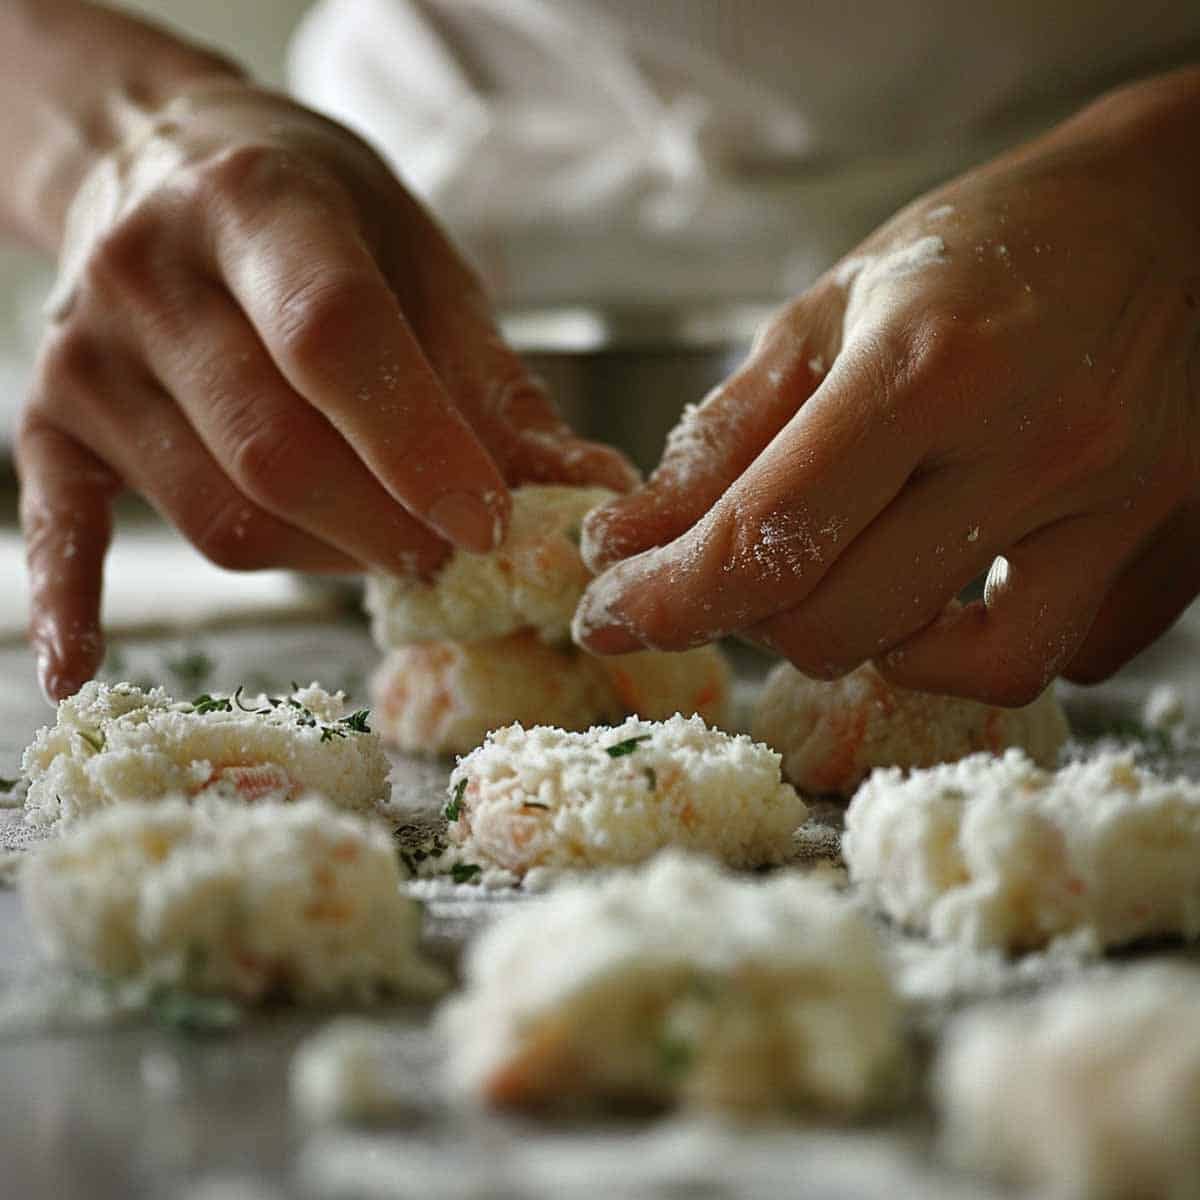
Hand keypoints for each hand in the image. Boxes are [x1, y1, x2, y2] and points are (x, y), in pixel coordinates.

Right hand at [17, 79, 635, 700]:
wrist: (161, 163)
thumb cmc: (317, 218)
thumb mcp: (420, 262)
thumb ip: (491, 384)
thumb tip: (587, 489)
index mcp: (257, 204)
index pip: (332, 342)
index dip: (418, 449)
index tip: (489, 525)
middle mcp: (150, 273)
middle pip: (274, 453)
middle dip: (383, 530)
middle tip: (451, 558)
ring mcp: (88, 355)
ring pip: (217, 514)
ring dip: (320, 557)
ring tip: (379, 543)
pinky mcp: (51, 422)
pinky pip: (62, 528)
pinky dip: (78, 601)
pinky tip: (81, 669)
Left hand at [575, 68, 1199, 703]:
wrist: (1162, 218)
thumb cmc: (979, 255)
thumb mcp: (828, 317)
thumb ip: (722, 441)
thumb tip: (626, 546)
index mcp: (930, 366)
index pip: (768, 538)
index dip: (667, 599)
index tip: (613, 613)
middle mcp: (1038, 445)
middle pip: (842, 625)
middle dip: (762, 613)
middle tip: (756, 561)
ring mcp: (1125, 506)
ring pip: (960, 669)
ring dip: (877, 637)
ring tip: (869, 564)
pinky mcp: (1177, 549)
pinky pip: (1059, 656)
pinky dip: (983, 640)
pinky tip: (967, 575)